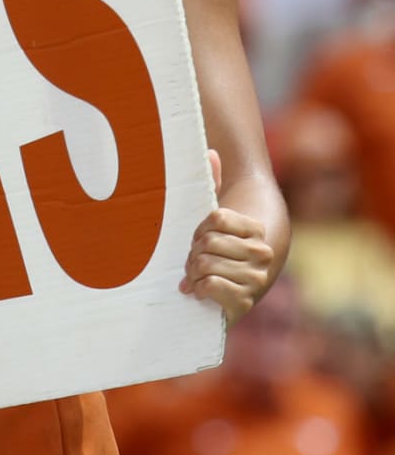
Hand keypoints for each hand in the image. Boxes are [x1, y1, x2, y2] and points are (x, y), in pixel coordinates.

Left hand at [179, 149, 274, 324]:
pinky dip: (199, 288)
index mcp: (256, 229)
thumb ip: (213, 184)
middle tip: (193, 261)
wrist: (224, 297)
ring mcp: (257, 278)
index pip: (215, 218)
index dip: (198, 229)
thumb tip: (210, 152)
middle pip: (207, 242)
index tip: (197, 239)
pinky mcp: (246, 301)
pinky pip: (211, 285)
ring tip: (196, 276)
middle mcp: (263, 253)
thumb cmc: (216, 253)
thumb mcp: (213, 220)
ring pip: (205, 263)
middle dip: (192, 253)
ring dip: (193, 272)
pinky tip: (201, 291)